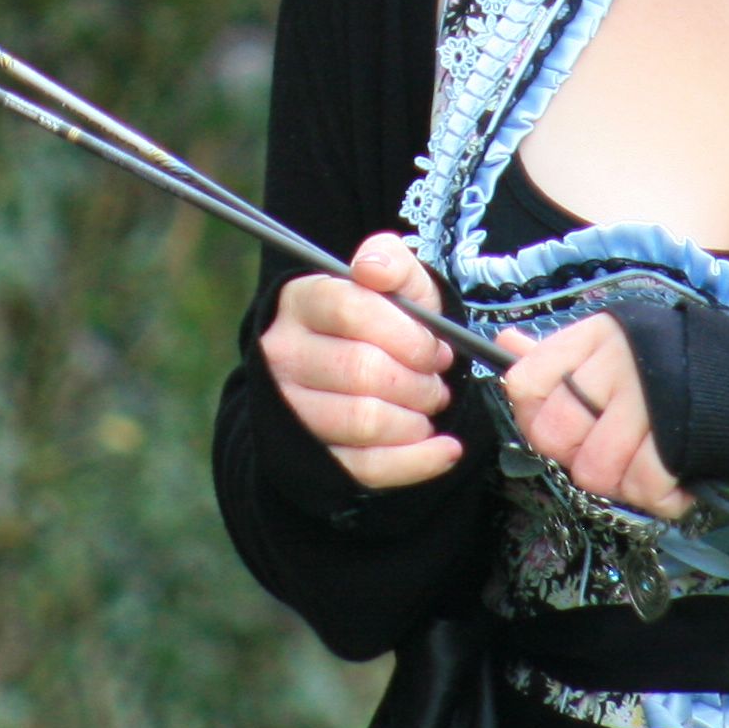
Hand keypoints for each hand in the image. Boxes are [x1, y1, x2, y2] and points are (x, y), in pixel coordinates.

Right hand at [260, 233, 464, 489]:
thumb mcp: (396, 283)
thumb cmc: (383, 322)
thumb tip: (371, 267)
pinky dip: (416, 461)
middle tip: (436, 382)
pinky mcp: (312, 454)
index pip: (351, 310)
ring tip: (428, 407)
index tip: (434, 347)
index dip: (407, 334)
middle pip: (361, 370)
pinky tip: (444, 449)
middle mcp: (284, 354)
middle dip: (418, 381)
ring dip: (416, 419)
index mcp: (302, 302)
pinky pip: (365, 466)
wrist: (360, 367)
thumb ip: (391, 262)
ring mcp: (292, 408)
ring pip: (363, 421)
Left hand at [499, 312, 689, 517]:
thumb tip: (506, 344)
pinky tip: (675, 479)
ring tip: (649, 464)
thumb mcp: (617, 344)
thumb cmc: (680, 363)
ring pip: (594, 472)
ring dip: (622, 482)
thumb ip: (560, 355)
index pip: (524, 384)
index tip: (566, 427)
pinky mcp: (679, 441)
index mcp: (595, 335)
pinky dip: (660, 497)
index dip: (534, 417)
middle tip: (613, 453)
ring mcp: (647, 401)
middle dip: (578, 458)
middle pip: (553, 436)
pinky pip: (642, 489)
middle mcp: (615, 362)